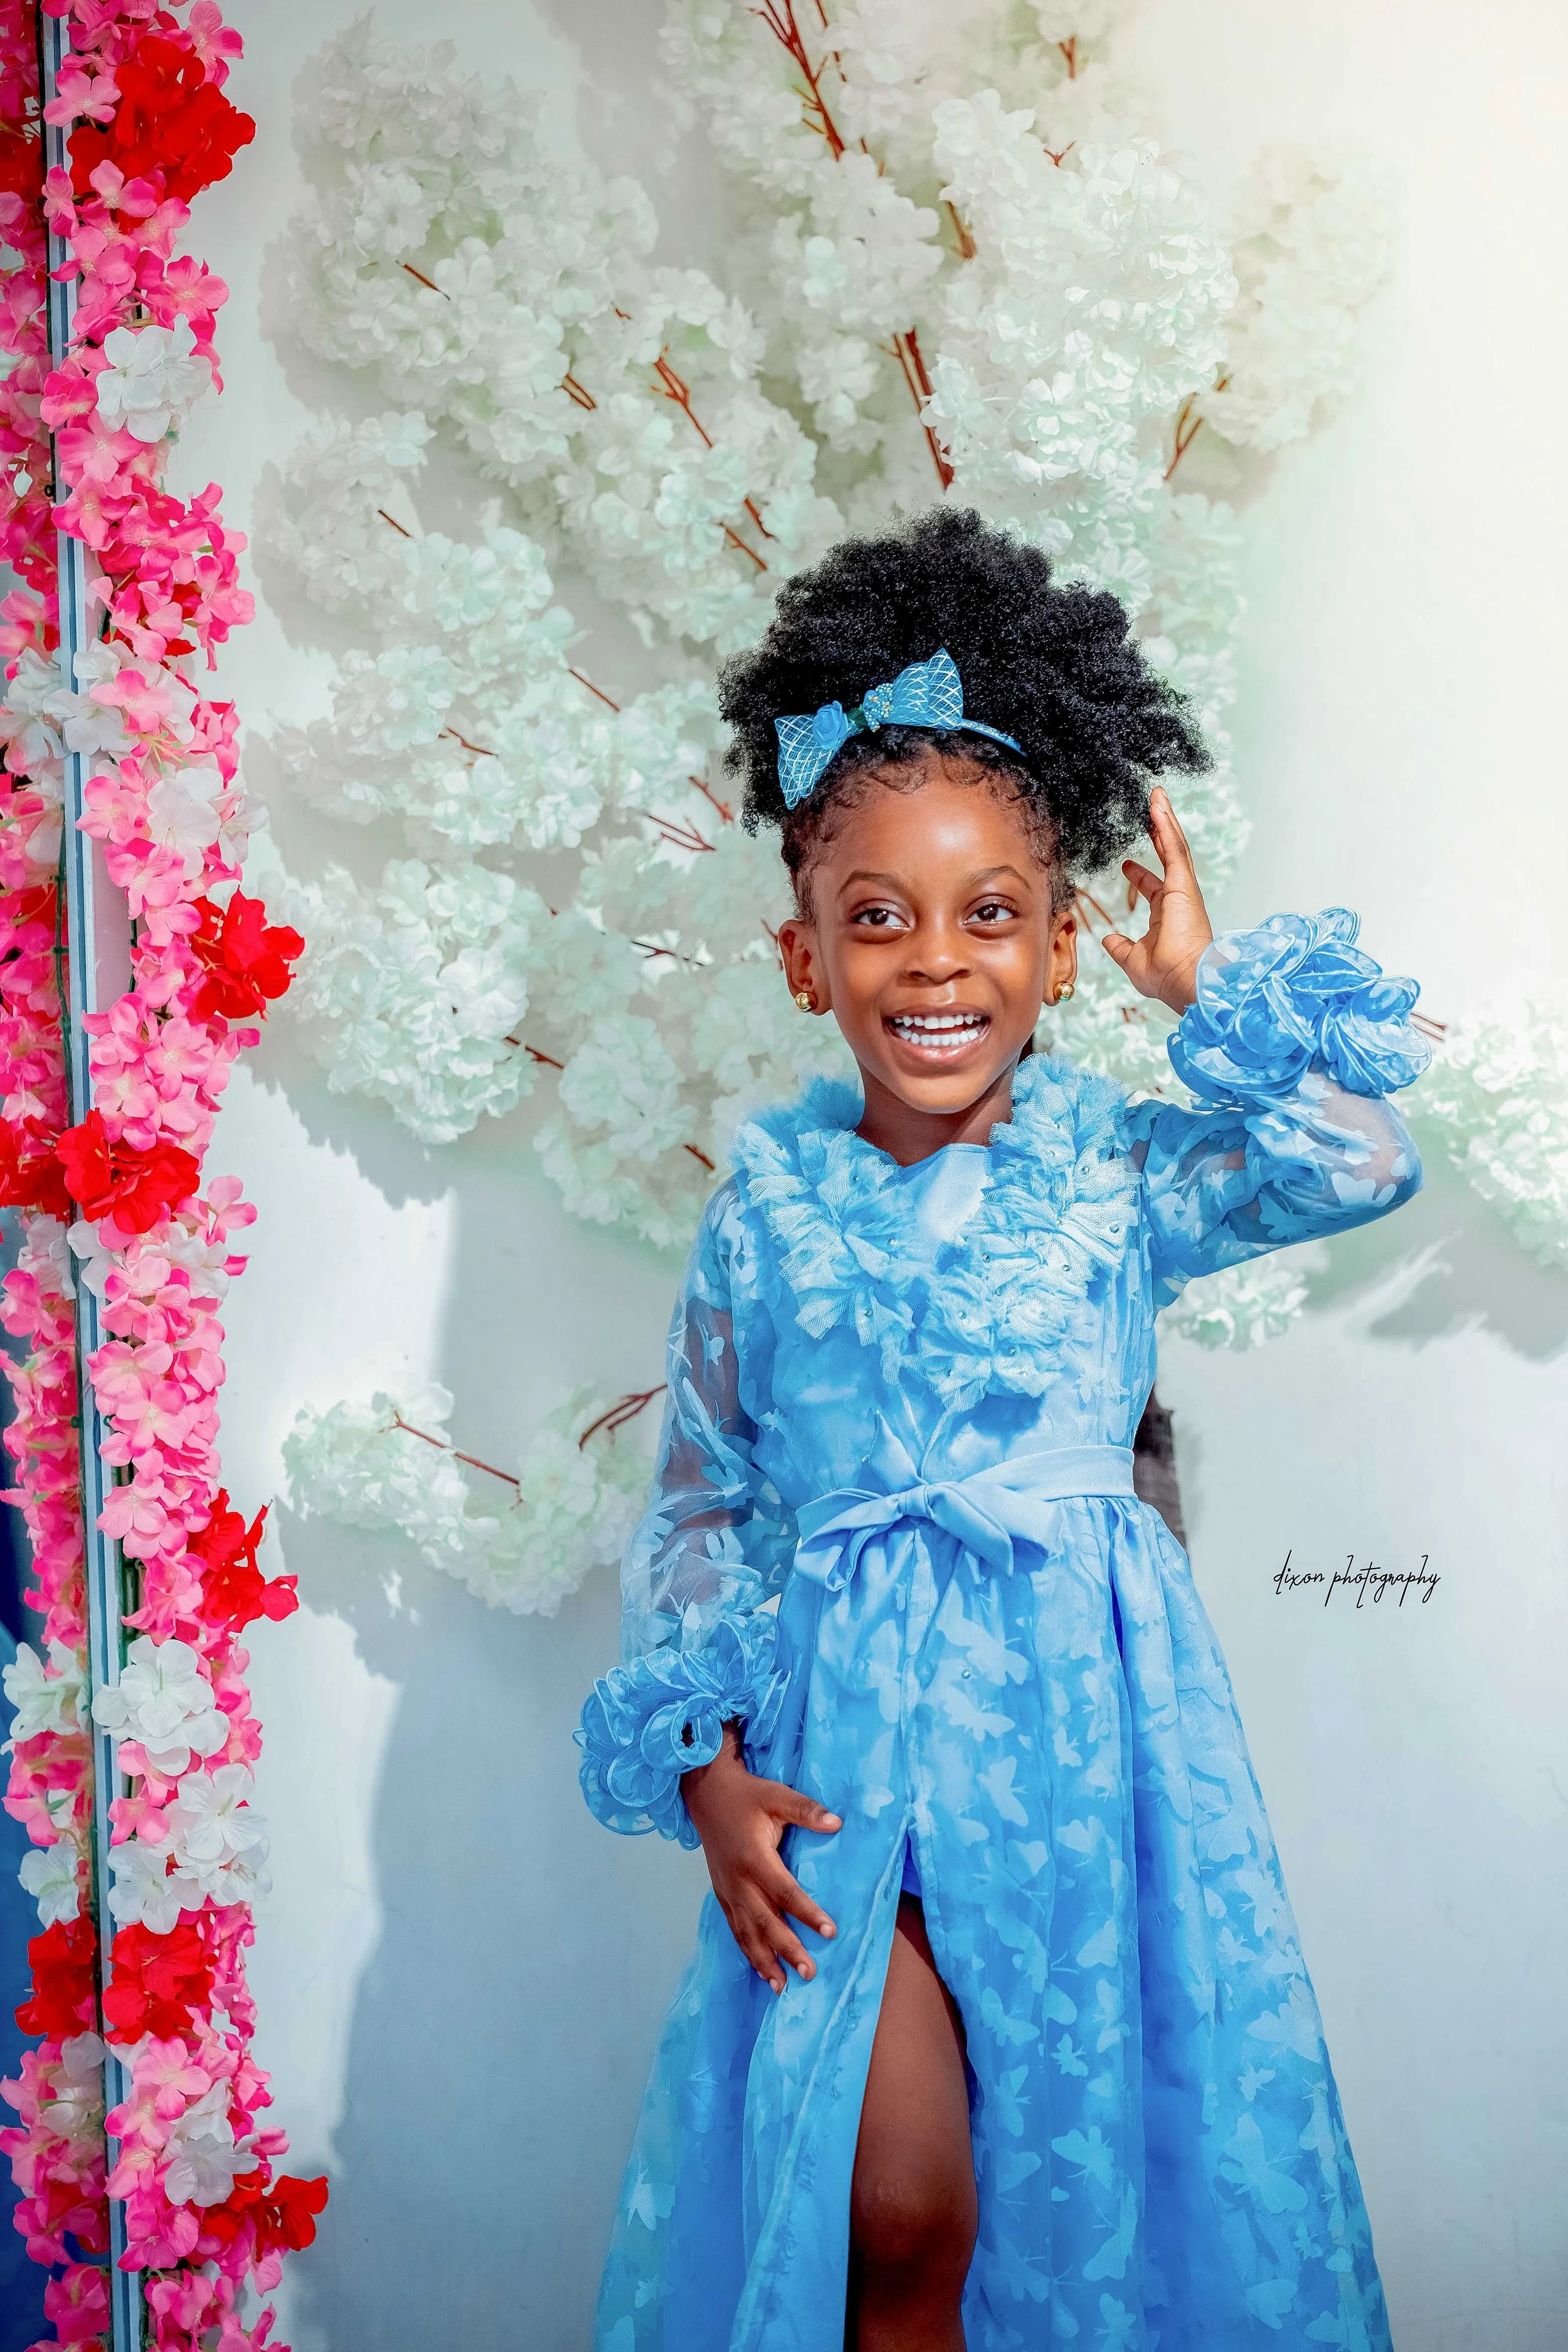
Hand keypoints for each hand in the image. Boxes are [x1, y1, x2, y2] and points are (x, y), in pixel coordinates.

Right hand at [681, 1723, 839, 1993]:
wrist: (706, 1793)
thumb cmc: (746, 1795)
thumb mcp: (776, 1795)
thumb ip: (805, 1810)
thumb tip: (837, 1822)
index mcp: (753, 1858)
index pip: (785, 1892)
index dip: (807, 1913)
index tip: (830, 1931)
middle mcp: (738, 1880)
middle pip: (765, 1921)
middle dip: (787, 1949)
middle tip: (810, 1972)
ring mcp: (727, 1890)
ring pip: (746, 1932)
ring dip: (764, 1960)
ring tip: (783, 1987)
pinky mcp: (722, 1894)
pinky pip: (735, 1929)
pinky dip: (748, 1952)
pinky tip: (762, 1971)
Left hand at [1099, 785, 1213, 1012]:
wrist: (1186, 982)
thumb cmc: (1166, 978)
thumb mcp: (1132, 960)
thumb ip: (1120, 948)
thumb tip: (1107, 939)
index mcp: (1167, 916)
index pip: (1153, 887)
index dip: (1139, 875)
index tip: (1125, 864)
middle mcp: (1178, 899)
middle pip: (1167, 857)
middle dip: (1158, 833)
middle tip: (1150, 810)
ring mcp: (1183, 889)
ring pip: (1173, 846)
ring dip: (1164, 819)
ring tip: (1155, 795)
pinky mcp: (1185, 884)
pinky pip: (1174, 848)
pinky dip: (1165, 825)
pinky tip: (1157, 806)